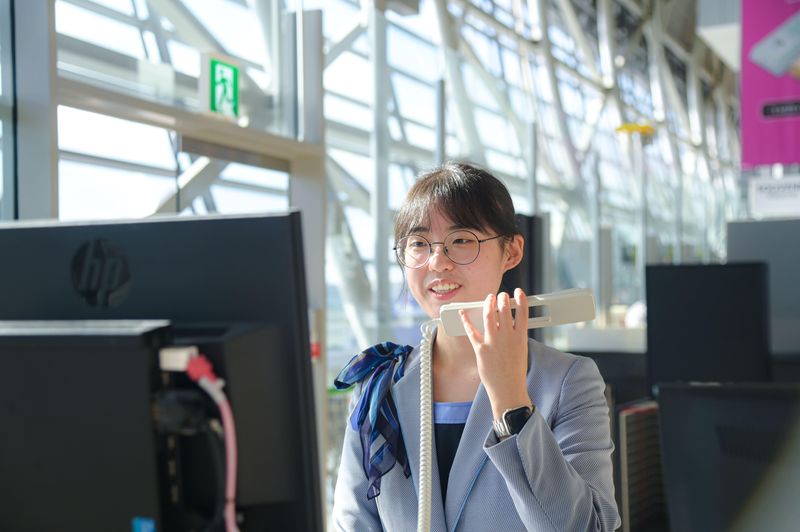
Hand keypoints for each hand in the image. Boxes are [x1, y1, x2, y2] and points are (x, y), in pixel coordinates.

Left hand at [459, 288, 531, 418]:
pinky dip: (466, 320)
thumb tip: (509, 325)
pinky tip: (463, 313)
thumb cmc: (515, 373)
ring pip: (489, 315)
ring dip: (488, 304)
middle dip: (502, 299)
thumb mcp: (521, 351)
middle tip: (500, 296)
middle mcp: (507, 337)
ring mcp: (493, 342)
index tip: (518, 292)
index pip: (523, 312)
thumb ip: (515, 337)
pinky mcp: (480, 349)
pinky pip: (471, 330)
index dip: (520, 299)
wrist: (508, 390)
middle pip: (504, 310)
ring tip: (488, 299)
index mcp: (520, 337)